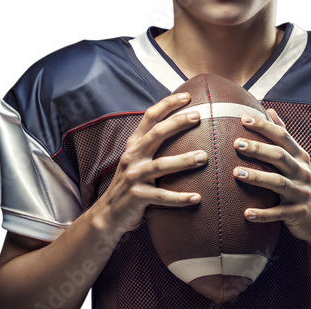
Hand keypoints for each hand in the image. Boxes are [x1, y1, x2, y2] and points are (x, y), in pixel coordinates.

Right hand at [98, 93, 206, 234]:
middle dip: (177, 123)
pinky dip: (180, 198)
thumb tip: (181, 125)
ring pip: (161, 165)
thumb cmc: (131, 183)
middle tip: (198, 116)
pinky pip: (162, 196)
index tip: (188, 96)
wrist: (107, 215)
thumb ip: (154, 144)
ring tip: (203, 157)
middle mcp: (132, 156)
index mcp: (134, 144)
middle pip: (156, 134)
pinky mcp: (137, 197)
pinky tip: (197, 198)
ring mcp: (133, 176)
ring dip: (183, 160)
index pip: (150, 117)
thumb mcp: (138, 159)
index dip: (167, 104)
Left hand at [232, 109, 310, 242]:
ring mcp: (301, 193)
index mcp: (299, 157)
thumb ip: (283, 135)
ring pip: (279, 183)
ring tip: (236, 173)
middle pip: (280, 156)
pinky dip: (263, 214)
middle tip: (236, 143)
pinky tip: (246, 213)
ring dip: (257, 177)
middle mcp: (302, 172)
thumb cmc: (302, 182)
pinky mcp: (298, 213)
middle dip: (258, 149)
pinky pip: (279, 213)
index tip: (243, 119)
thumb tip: (270, 109)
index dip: (264, 126)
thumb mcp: (297, 158)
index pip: (282, 136)